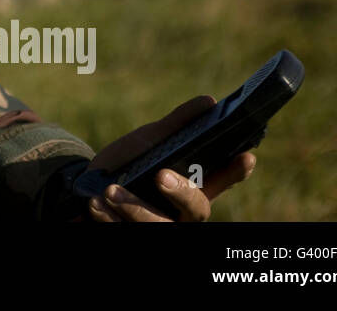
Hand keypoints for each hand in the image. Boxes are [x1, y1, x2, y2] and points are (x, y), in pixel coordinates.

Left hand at [85, 96, 255, 221]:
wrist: (90, 183)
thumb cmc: (130, 161)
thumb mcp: (150, 140)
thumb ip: (177, 124)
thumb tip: (209, 101)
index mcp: (194, 184)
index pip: (223, 180)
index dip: (236, 171)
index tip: (246, 156)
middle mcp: (183, 211)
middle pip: (197, 208)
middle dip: (181, 192)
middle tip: (159, 175)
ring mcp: (162, 225)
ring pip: (161, 226)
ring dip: (135, 209)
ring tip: (109, 191)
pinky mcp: (135, 234)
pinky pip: (127, 233)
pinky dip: (110, 219)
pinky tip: (96, 205)